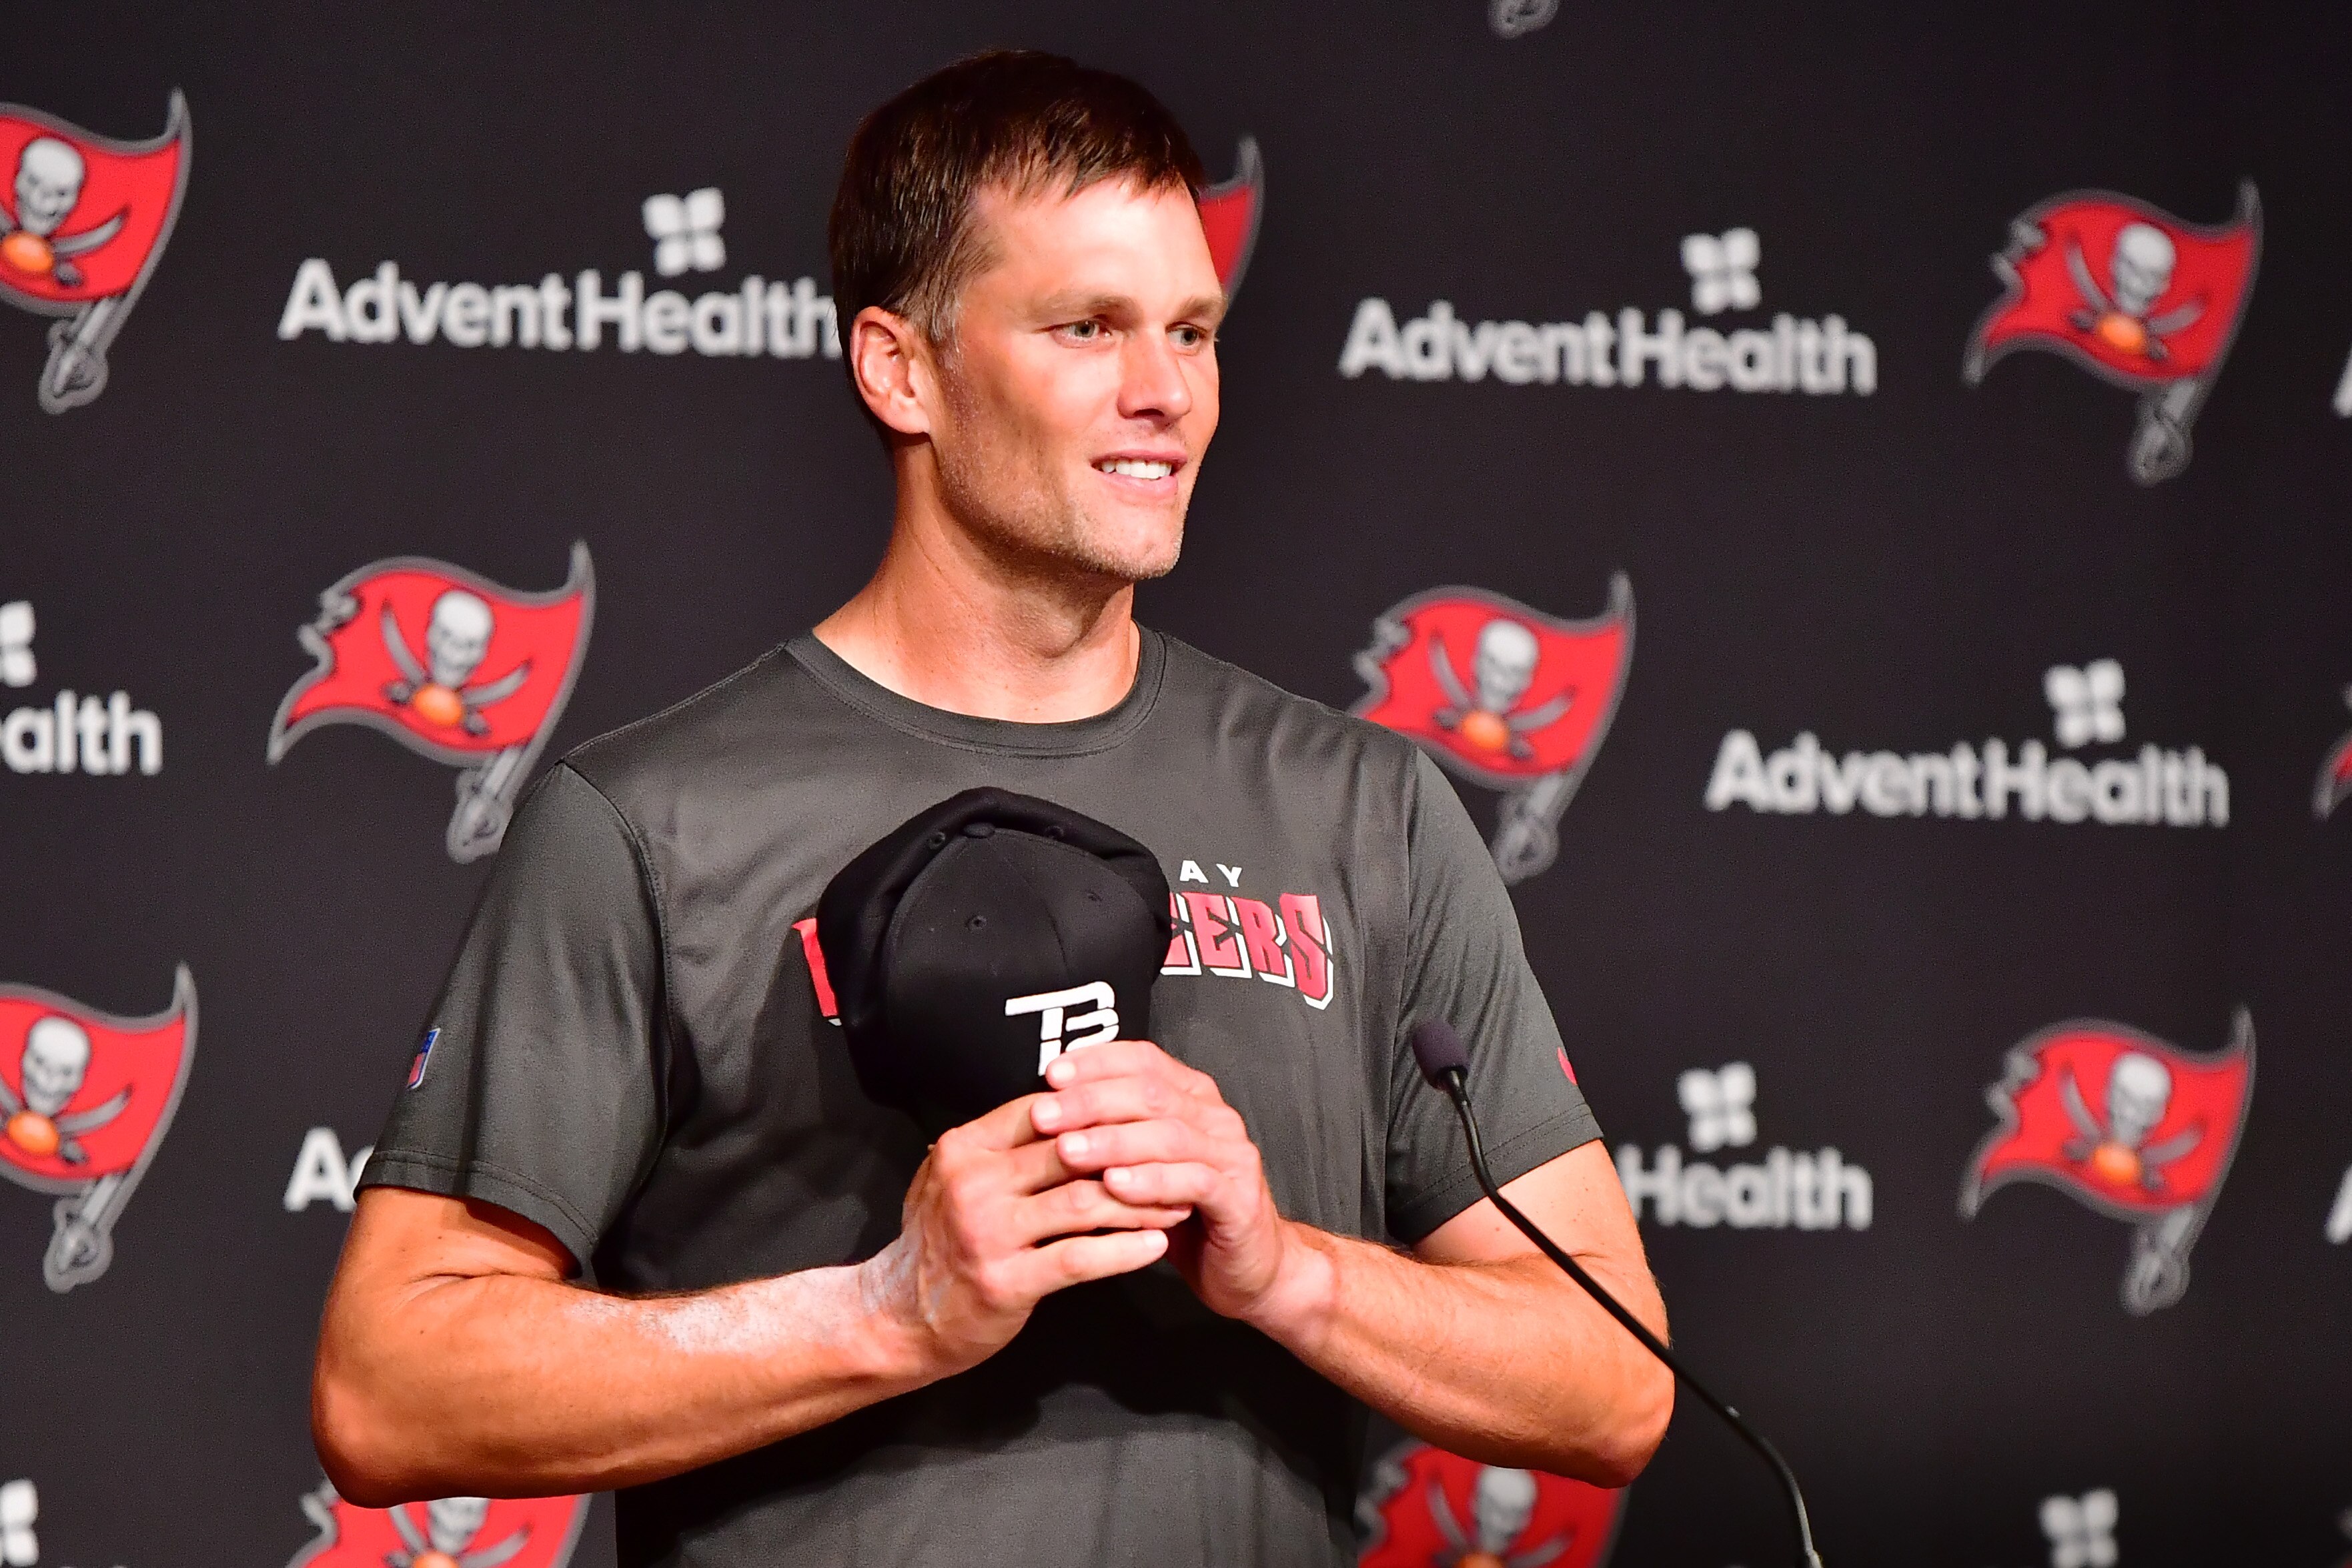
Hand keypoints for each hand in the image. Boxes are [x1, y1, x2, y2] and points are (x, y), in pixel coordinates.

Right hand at [862, 1091, 1190, 1380]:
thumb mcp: (951, 1178)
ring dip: (1140, 1201)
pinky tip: (1155, 1245)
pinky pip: (1079, 1257)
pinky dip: (1124, 1250)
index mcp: (964, 1149)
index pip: (1045, 1111)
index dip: (1101, 1111)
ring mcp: (988, 1233)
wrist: (900, 1319)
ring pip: (1084, 1202)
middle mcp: (973, 1183)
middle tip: (1180, 1156)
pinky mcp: (1006, 1281)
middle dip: (1133, 1152)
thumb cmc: (937, 1244)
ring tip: (1180, 1201)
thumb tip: (1058, 1103)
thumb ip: (1000, 1145)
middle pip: (1071, 1151)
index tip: (1147, 1117)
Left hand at [1031, 1040, 1306, 1328]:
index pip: (1143, 1060)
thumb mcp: (1142, 1166)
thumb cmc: (1186, 1215)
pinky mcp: (1239, 1198)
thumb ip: (1110, 1133)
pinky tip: (1114, 1185)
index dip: (1096, 1063)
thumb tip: (1046, 1107)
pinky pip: (1193, 1182)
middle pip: (1150, 1092)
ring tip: (1067, 1151)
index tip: (1050, 1074)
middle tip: (1044, 1114)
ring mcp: (1232, 1156)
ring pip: (1168, 1135)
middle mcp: (1215, 1117)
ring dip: (1112, 1141)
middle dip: (1091, 1101)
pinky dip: (1151, 1182)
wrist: (1247, 1267)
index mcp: (1192, 1097)